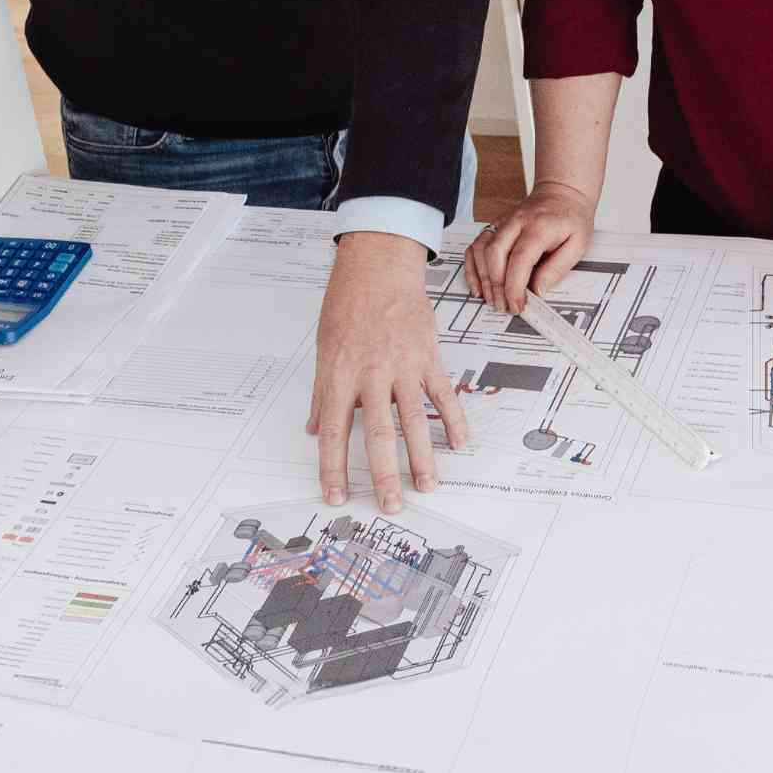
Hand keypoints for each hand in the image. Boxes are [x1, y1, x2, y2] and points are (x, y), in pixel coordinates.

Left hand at [309, 230, 469, 513]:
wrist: (378, 267)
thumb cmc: (347, 305)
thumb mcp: (323, 348)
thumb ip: (321, 393)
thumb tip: (312, 428)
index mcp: (339, 376)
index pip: (332, 432)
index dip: (333, 468)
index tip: (337, 497)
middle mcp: (371, 375)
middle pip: (377, 434)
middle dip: (383, 474)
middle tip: (390, 505)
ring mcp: (402, 367)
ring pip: (414, 421)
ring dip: (421, 457)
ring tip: (427, 486)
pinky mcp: (428, 357)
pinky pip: (443, 395)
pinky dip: (454, 421)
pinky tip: (460, 445)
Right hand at [462, 180, 596, 314]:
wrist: (562, 192)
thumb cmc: (571, 217)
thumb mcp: (578, 244)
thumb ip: (558, 268)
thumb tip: (539, 289)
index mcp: (539, 227)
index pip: (520, 259)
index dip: (514, 286)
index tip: (516, 304)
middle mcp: (516, 222)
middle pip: (495, 254)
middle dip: (496, 286)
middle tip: (504, 305)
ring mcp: (503, 222)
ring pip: (480, 249)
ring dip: (483, 278)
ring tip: (492, 298)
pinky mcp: (496, 226)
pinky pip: (475, 245)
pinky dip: (472, 266)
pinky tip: (478, 283)